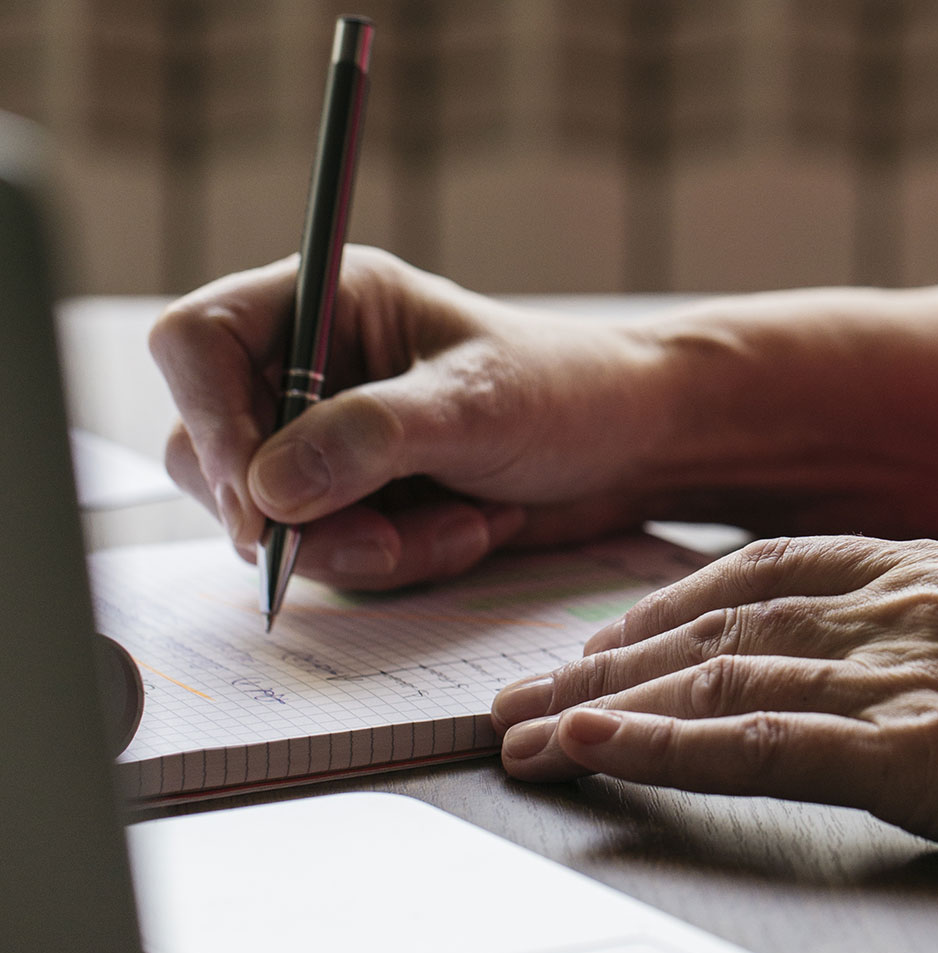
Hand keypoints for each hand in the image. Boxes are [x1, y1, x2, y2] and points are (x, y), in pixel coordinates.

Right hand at [150, 248, 672, 587]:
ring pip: (272, 521)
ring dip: (365, 548)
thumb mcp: (476, 404)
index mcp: (328, 302)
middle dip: (300, 515)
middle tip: (381, 539)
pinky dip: (400, 562)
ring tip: (461, 527)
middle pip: (214, 449)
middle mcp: (312, 369)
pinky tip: (471, 531)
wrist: (635, 448)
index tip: (264, 501)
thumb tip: (269, 489)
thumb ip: (373, 437)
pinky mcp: (357, 502)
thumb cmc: (571, 392)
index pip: (198, 344)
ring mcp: (328, 442)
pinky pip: (331, 556)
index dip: (213, 421)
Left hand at [492, 534, 937, 924]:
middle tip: (522, 689)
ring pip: (716, 676)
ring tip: (520, 731)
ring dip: (605, 705)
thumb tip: (874, 662)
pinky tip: (592, 756)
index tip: (607, 637)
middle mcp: (901, 601)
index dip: (669, 604)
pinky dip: (660, 748)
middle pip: (715, 620)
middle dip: (608, 656)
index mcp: (930, 565)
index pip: (764, 570)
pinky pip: (757, 744)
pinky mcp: (914, 750)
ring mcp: (903, 670)